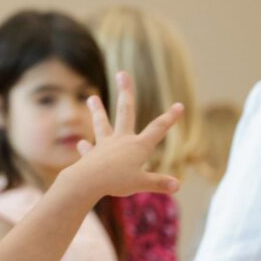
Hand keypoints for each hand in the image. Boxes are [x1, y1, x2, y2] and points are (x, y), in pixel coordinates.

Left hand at [67, 71, 182, 197]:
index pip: (158, 129)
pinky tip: (82, 143)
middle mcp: (122, 140)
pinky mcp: (92, 154)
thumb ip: (159, 183)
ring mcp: (105, 144)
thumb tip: (177, 186)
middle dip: (126, 92)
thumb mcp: (142, 183)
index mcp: (139, 146)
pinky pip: (89, 149)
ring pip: (102, 123)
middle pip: (126, 111)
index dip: (170, 118)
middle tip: (122, 74)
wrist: (88, 181)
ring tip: (91, 98)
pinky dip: (86, 147)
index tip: (179, 105)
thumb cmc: (117, 182)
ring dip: (97, 110)